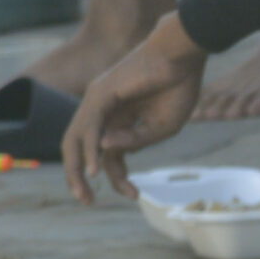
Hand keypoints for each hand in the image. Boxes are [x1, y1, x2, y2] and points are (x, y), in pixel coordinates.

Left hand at [60, 15, 208, 205]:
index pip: (106, 154)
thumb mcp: (161, 127)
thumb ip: (135, 142)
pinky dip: (89, 149)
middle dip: (77, 178)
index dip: (117, 178)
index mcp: (118, 119)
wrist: (183, 57)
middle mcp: (102, 111)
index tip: (134, 195)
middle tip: (86, 201)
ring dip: (76, 169)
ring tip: (84, 192)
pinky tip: (95, 169)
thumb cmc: (178, 88)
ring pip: (75, 140)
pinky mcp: (101, 93)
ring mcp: (98, 101)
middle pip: (79, 149)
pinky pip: (89, 127)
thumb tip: (104, 151)